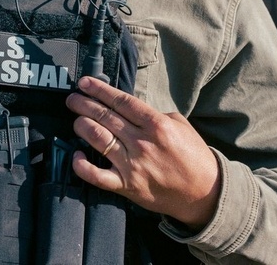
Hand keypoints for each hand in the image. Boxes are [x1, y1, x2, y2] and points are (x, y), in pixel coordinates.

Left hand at [65, 76, 221, 228]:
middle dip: (85, 104)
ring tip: (76, 119)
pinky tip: (76, 155)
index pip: (122, 101)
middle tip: (72, 98)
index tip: (85, 83)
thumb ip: (157, 114)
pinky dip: (83, 166)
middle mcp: (142, 142)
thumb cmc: (193, 157)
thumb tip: (133, 109)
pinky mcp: (127, 186)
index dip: (100, 90)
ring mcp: (133, 165)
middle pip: (106, 117)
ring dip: (82, 126)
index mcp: (157, 125)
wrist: (203, 193)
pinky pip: (97, 176)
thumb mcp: (181, 126)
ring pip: (98, 139)